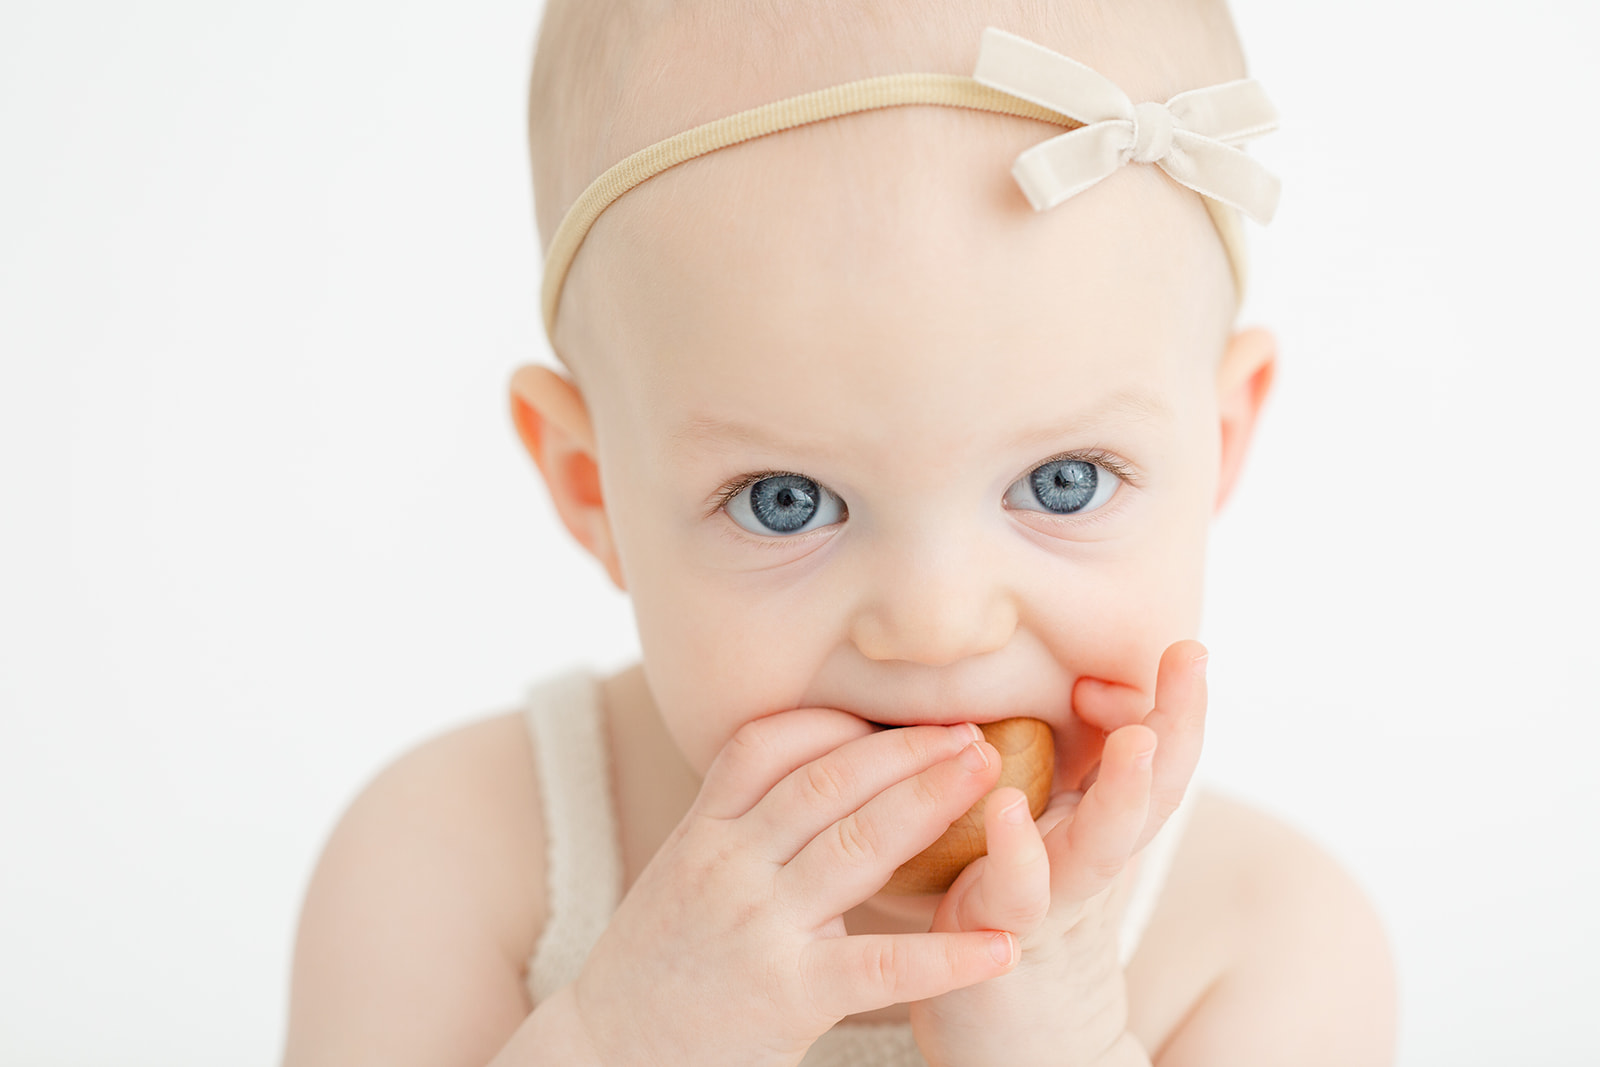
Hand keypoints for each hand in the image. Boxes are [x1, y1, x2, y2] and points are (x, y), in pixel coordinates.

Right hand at [564, 709, 1020, 1066]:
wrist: (604, 1060)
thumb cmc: (655, 970)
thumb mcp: (681, 877)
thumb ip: (739, 829)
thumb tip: (814, 781)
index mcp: (702, 833)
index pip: (769, 745)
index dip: (838, 720)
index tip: (895, 713)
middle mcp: (727, 865)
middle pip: (828, 782)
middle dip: (907, 749)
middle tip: (972, 728)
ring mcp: (757, 926)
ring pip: (857, 845)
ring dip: (932, 804)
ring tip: (989, 778)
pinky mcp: (787, 995)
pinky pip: (881, 965)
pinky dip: (948, 955)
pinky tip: (1001, 946)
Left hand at [908, 641, 1208, 1066]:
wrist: (1007, 1029)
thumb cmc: (1015, 899)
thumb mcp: (1049, 816)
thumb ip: (1071, 753)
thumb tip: (1093, 687)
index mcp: (1104, 821)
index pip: (1161, 755)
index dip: (1177, 703)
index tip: (1182, 649)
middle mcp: (1092, 857)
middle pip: (1152, 792)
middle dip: (1177, 724)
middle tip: (1192, 657)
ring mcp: (1053, 897)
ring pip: (1101, 846)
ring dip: (1122, 793)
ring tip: (1137, 739)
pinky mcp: (998, 930)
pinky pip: (1016, 893)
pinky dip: (1017, 852)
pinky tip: (1007, 810)